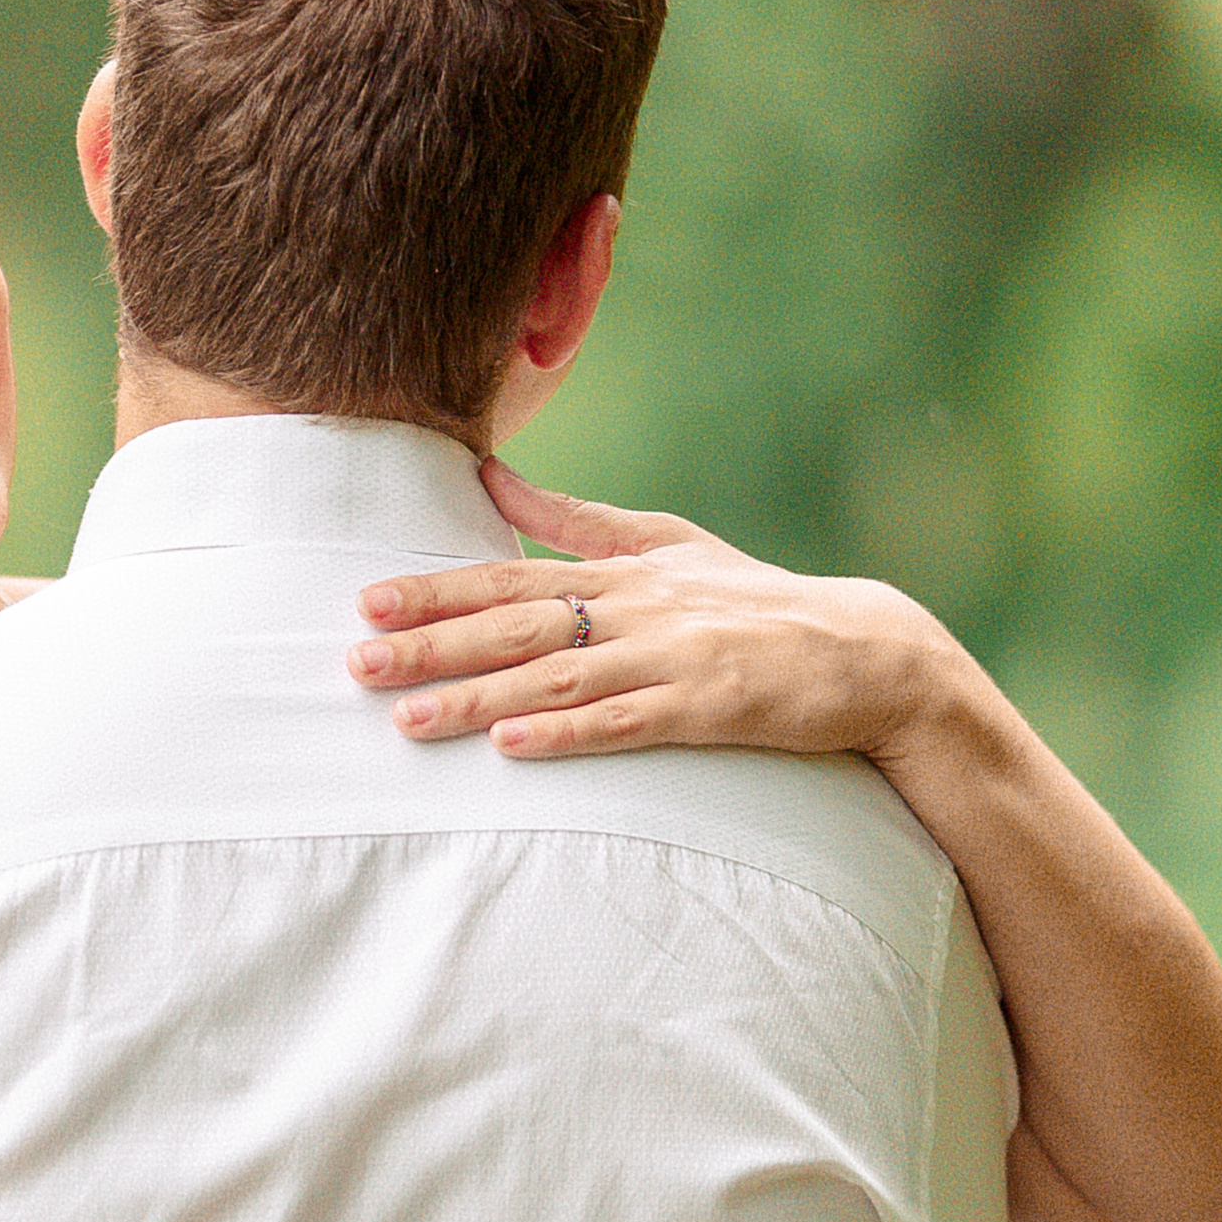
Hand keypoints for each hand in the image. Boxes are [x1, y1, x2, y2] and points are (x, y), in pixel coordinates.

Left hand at [347, 457, 954, 763]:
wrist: (866, 652)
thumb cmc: (754, 600)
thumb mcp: (667, 543)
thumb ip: (574, 519)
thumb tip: (488, 477)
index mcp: (624, 570)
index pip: (511, 576)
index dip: (438, 589)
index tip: (366, 601)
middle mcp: (639, 608)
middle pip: (518, 626)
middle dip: (433, 646)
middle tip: (355, 665)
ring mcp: (673, 659)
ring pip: (557, 678)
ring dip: (478, 699)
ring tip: (408, 721)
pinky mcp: (708, 709)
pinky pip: (626, 723)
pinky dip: (569, 731)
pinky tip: (513, 744)